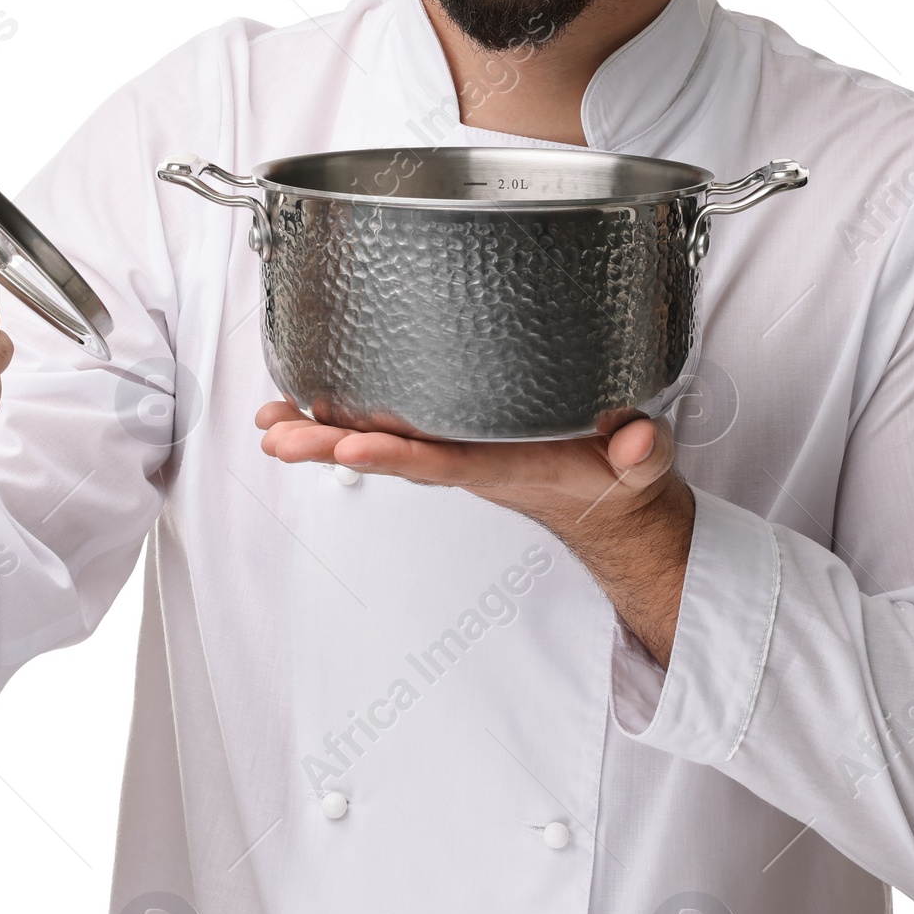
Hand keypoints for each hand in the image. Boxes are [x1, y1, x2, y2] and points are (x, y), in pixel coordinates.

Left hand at [255, 399, 695, 665]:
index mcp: (510, 467)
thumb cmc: (620, 480)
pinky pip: (390, 428)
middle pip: (393, 454)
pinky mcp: (453, 438)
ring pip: (381, 442)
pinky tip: (302, 408)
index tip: (351, 445)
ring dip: (321, 435)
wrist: (610, 504)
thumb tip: (636, 445)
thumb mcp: (643, 467)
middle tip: (279, 436)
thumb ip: (642, 453)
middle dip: (332, 446)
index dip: (398, 455)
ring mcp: (457, 451)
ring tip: (269, 424)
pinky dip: (341, 420)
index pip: (446, 462)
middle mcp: (471, 460)